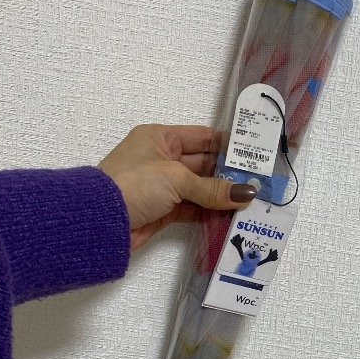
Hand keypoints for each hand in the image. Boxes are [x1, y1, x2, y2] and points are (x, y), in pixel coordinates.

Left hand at [98, 124, 255, 250]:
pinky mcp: (162, 211)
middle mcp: (162, 159)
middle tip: (261, 183)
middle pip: (204, 164)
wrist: (98, 221)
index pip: (203, 137)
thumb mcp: (176, 179)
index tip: (255, 155)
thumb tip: (247, 193)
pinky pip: (193, 209)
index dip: (228, 146)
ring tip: (253, 203)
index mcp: (161, 138)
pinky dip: (210, 213)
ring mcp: (162, 187)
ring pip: (200, 189)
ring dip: (222, 196)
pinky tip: (232, 216)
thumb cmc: (134, 184)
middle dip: (230, 174)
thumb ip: (213, 188)